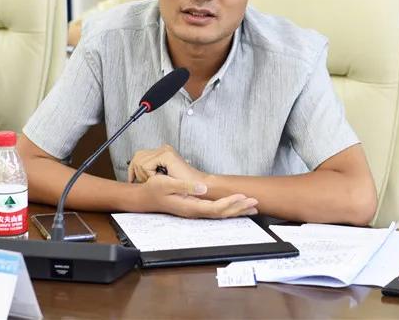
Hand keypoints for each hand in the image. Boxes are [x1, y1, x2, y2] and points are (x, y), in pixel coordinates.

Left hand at [128, 145, 205, 183]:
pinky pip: (146, 166)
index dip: (133, 169)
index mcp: (162, 152)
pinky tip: (160, 177)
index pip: (138, 156)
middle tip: (148, 181)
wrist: (196, 186)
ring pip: (140, 162)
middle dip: (138, 172)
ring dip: (145, 175)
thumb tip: (132, 171)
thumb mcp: (160, 177)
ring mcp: (165, 150)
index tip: (132, 180)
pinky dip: (150, 175)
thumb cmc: (181, 185)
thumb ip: (148, 170)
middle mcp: (163, 148)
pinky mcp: (166, 155)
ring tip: (157, 179)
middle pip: (137, 157)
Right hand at [136, 175, 257, 218]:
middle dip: (238, 208)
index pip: (214, 208)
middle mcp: (194, 211)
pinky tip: (234, 206)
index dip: (229, 203)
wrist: (143, 198)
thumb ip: (185, 186)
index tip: (242, 196)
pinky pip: (214, 211)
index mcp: (189, 206)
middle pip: (221, 213)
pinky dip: (227, 208)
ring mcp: (194, 211)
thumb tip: (203, 188)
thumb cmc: (153, 190)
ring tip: (251, 207)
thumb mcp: (166, 184)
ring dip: (235, 210)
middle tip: (255, 202)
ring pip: (219, 213)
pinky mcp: (194, 208)